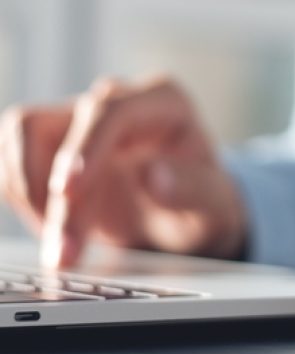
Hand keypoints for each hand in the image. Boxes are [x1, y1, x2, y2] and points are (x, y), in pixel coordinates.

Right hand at [0, 77, 247, 268]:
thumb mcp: (215, 206)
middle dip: (57, 197)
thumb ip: (192, 189)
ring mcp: (80, 119)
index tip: (69, 192)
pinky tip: (50, 228)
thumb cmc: (204, 201)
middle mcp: (117, 101)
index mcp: (163, 102)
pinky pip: (11, 154)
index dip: (85, 148)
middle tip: (66, 252)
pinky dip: (17, 192)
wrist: (187, 212)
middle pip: (63, 128)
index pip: (112, 110)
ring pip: (23, 132)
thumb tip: (154, 176)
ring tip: (60, 243)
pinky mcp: (53, 142)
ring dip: (27, 191)